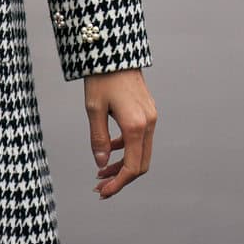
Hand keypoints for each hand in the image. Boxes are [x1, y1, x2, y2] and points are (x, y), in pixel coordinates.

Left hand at [85, 68, 156, 198]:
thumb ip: (98, 138)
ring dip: (122, 164)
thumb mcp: (93, 109)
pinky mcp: (147, 111)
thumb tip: (101, 164)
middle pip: (140, 163)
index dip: (118, 183)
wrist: (113, 50)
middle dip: (121, 178)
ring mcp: (150, 117)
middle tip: (100, 187)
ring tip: (101, 172)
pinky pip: (140, 138)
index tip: (103, 192)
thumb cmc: (101, 77)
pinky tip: (109, 150)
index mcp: (136, 126)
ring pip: (141, 151)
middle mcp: (149, 124)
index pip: (133, 167)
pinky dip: (125, 149)